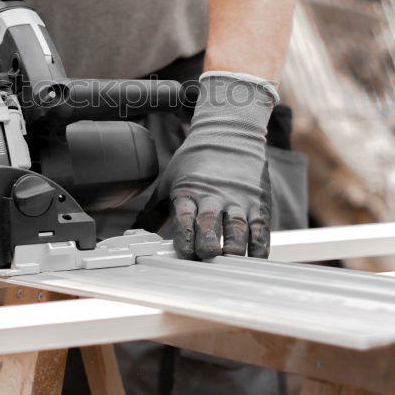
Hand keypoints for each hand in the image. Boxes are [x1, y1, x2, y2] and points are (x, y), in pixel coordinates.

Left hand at [147, 72, 276, 259]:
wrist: (229, 134)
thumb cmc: (194, 163)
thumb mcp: (169, 182)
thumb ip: (153, 212)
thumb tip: (134, 234)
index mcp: (188, 193)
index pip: (184, 219)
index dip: (184, 240)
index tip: (184, 255)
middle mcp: (213, 197)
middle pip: (210, 226)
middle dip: (207, 247)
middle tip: (206, 258)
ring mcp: (238, 201)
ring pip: (237, 229)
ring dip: (233, 249)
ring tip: (229, 260)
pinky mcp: (258, 204)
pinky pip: (260, 230)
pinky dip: (258, 248)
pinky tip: (253, 259)